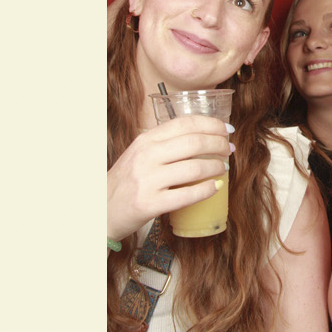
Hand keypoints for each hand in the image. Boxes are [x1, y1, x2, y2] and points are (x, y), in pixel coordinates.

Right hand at [108, 114, 233, 241]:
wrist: (102, 208)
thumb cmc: (127, 181)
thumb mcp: (140, 154)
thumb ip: (164, 144)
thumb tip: (200, 136)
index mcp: (145, 140)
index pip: (184, 123)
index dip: (211, 124)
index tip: (226, 129)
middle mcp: (146, 156)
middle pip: (193, 143)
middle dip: (218, 144)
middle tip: (229, 149)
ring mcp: (148, 180)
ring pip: (194, 169)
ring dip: (216, 167)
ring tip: (223, 168)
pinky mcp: (151, 203)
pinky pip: (187, 195)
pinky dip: (207, 190)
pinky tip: (215, 187)